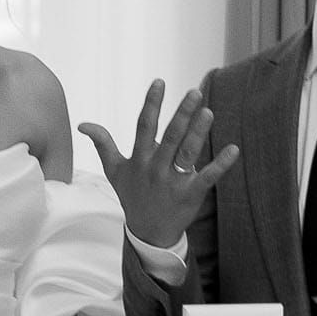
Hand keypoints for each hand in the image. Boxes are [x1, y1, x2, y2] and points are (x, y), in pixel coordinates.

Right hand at [78, 80, 239, 247]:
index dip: (151, 104)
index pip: (144, 126)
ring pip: (187, 153)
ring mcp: (173, 182)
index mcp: (139, 159)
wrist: (148, 233)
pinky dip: (220, 164)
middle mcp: (156, 168)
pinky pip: (207, 177)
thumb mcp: (114, 171)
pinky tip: (233, 149)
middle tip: (194, 92)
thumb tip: (83, 124)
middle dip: (182, 114)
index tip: (159, 82)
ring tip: (208, 112)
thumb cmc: (132, 196)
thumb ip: (103, 144)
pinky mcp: (191, 194)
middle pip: (170, 137)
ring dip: (198, 133)